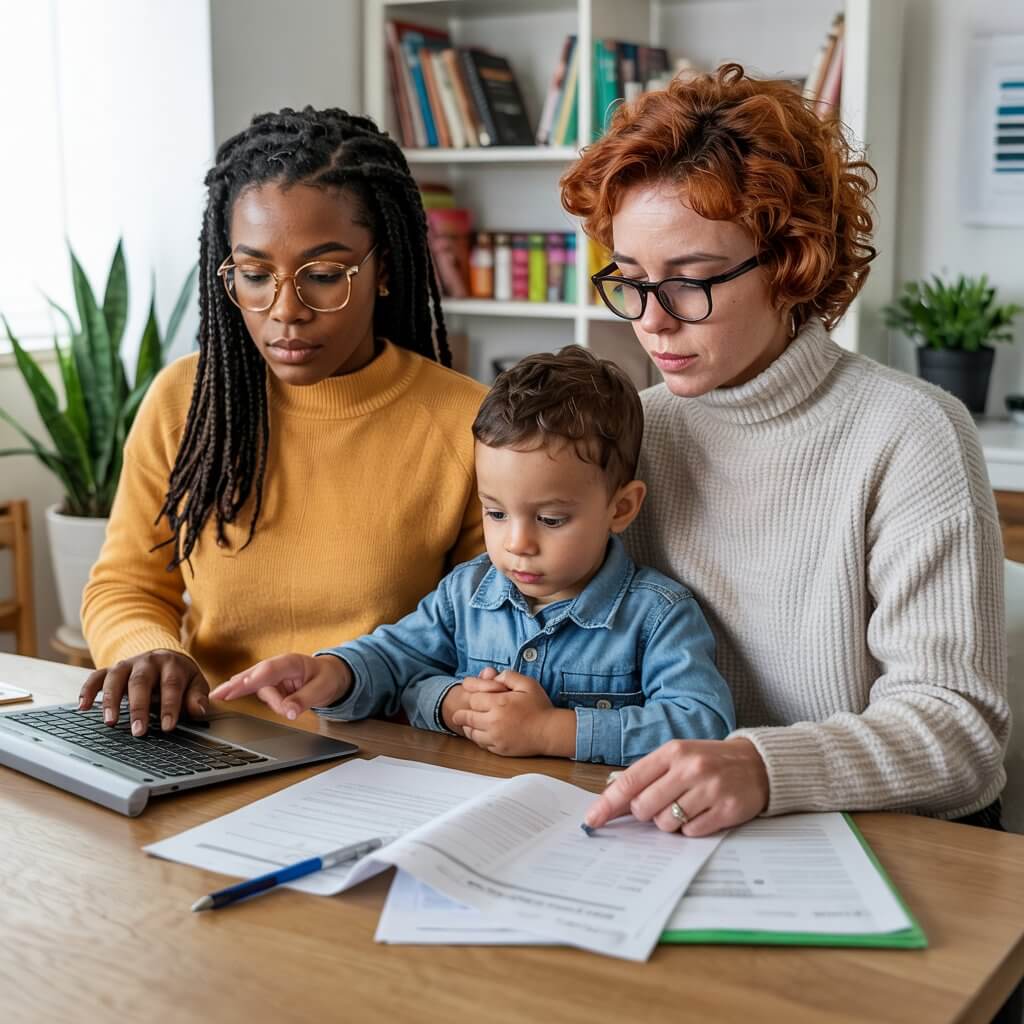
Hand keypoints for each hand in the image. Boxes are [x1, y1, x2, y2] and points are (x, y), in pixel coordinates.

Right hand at [78, 650, 208, 736]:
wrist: (166, 657)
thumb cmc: (181, 676)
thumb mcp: (195, 683)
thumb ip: (197, 697)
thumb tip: (198, 711)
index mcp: (171, 664)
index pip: (170, 684)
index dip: (169, 706)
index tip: (168, 727)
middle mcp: (147, 661)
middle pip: (140, 682)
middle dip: (139, 707)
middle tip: (139, 731)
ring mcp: (127, 664)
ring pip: (115, 678)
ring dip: (111, 700)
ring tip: (110, 722)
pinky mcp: (112, 669)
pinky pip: (96, 676)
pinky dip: (88, 690)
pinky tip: (83, 706)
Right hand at [208, 653, 352, 720]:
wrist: (331, 675)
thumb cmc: (327, 678)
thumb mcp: (322, 689)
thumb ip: (304, 700)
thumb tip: (288, 712)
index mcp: (292, 662)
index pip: (269, 670)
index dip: (253, 679)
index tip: (239, 687)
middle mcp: (278, 666)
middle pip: (254, 675)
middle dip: (236, 685)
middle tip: (217, 694)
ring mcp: (272, 675)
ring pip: (258, 689)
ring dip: (270, 702)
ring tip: (290, 709)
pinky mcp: (269, 684)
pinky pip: (258, 692)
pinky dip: (245, 694)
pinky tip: (226, 695)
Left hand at [451, 670, 573, 757]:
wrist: (551, 732)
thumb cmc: (540, 707)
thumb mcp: (527, 684)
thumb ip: (508, 676)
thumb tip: (493, 676)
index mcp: (499, 703)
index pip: (473, 699)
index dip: (470, 695)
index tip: (467, 694)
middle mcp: (494, 722)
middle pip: (466, 717)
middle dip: (461, 714)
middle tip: (457, 713)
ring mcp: (496, 738)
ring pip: (471, 733)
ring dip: (468, 727)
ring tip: (469, 723)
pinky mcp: (499, 750)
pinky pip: (481, 744)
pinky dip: (478, 738)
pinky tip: (481, 732)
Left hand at [583, 738, 769, 836]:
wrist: (757, 764)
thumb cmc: (708, 762)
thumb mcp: (677, 758)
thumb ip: (647, 776)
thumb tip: (611, 802)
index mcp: (672, 752)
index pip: (630, 781)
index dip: (608, 803)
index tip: (592, 818)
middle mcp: (689, 767)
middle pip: (644, 807)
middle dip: (645, 814)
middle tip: (659, 806)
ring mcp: (709, 788)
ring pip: (666, 823)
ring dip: (670, 823)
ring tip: (685, 807)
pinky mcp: (726, 809)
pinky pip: (691, 833)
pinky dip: (691, 829)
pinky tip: (702, 813)